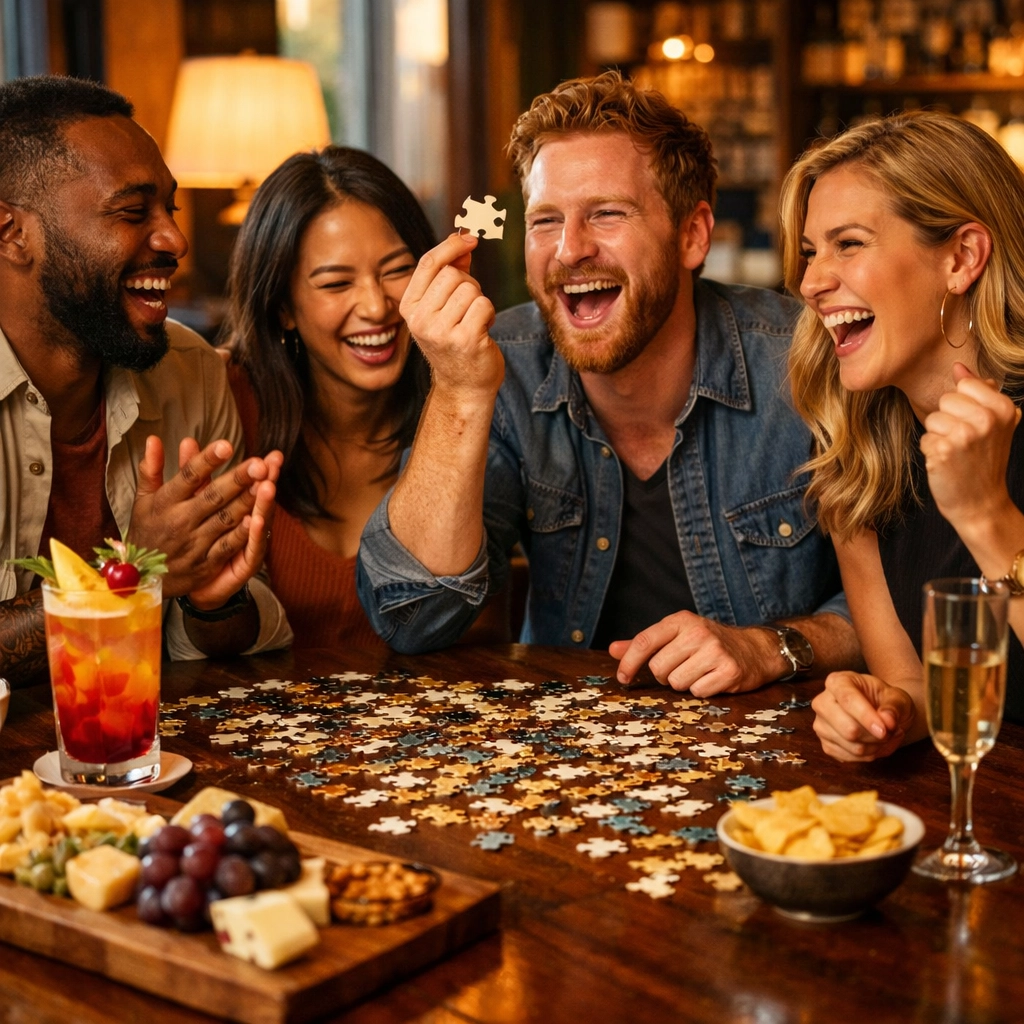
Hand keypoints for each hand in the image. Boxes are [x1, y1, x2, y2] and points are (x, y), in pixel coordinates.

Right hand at [128, 435, 280, 600]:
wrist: (142, 578)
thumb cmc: (147, 531)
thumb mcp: (142, 500)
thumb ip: (151, 469)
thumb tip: (152, 438)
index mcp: (166, 502)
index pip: (188, 477)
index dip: (207, 461)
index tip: (226, 445)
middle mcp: (181, 521)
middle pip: (212, 496)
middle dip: (237, 479)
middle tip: (259, 463)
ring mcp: (195, 543)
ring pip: (225, 519)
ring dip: (246, 501)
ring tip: (266, 483)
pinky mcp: (206, 563)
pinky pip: (227, 546)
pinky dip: (241, 534)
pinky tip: (258, 518)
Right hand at [400, 233, 502, 398]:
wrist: (463, 387)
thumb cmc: (456, 343)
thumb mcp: (444, 308)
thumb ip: (451, 273)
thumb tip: (463, 239)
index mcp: (409, 308)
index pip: (428, 263)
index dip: (451, 246)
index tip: (471, 238)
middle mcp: (420, 320)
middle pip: (452, 275)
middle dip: (469, 285)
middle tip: (470, 308)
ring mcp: (440, 331)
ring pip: (470, 290)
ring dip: (480, 302)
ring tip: (475, 322)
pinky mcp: (464, 340)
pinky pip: (484, 305)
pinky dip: (489, 315)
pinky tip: (482, 331)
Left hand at [609, 612, 781, 695]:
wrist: (755, 648)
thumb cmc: (708, 643)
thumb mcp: (677, 635)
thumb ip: (645, 643)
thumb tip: (612, 650)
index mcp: (681, 620)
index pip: (645, 641)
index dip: (629, 662)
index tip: (623, 677)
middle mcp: (697, 632)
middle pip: (658, 668)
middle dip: (664, 675)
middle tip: (681, 668)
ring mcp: (715, 650)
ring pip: (677, 683)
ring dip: (684, 683)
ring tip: (699, 672)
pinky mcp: (729, 671)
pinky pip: (698, 692)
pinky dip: (702, 690)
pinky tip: (713, 679)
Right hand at [811, 671, 915, 761]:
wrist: (881, 712)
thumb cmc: (885, 700)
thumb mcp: (897, 697)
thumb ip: (894, 706)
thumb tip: (887, 720)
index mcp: (837, 682)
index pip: (848, 700)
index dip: (866, 717)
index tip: (885, 730)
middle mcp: (822, 702)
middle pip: (848, 729)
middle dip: (876, 736)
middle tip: (891, 731)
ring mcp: (821, 725)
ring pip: (853, 747)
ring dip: (877, 746)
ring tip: (887, 736)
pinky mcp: (826, 745)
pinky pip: (852, 758)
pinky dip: (871, 755)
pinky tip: (877, 744)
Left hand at [921, 362, 1020, 534]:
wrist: (981, 502)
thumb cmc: (984, 461)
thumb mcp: (994, 424)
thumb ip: (980, 392)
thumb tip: (959, 367)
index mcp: (1003, 408)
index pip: (964, 385)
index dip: (963, 404)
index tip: (974, 424)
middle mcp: (986, 420)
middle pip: (945, 400)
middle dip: (948, 419)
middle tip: (963, 442)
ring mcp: (964, 436)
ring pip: (932, 419)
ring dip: (938, 436)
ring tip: (955, 452)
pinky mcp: (942, 451)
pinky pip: (924, 438)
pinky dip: (931, 451)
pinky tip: (946, 463)